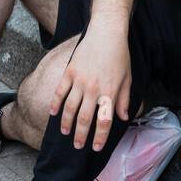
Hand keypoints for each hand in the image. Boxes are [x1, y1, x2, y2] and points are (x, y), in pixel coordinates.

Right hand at [48, 23, 131, 151]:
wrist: (106, 33)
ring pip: (70, 108)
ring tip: (65, 132)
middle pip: (84, 119)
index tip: (96, 147)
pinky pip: (60, 91)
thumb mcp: (127, 78)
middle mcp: (94, 89)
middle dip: (81, 135)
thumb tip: (123, 117)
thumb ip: (125, 99)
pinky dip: (55, 104)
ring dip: (67, 123)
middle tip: (78, 146)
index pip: (104, 121)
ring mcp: (80, 81)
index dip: (100, 137)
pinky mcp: (70, 72)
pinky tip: (52, 113)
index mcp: (109, 92)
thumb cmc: (120, 55)